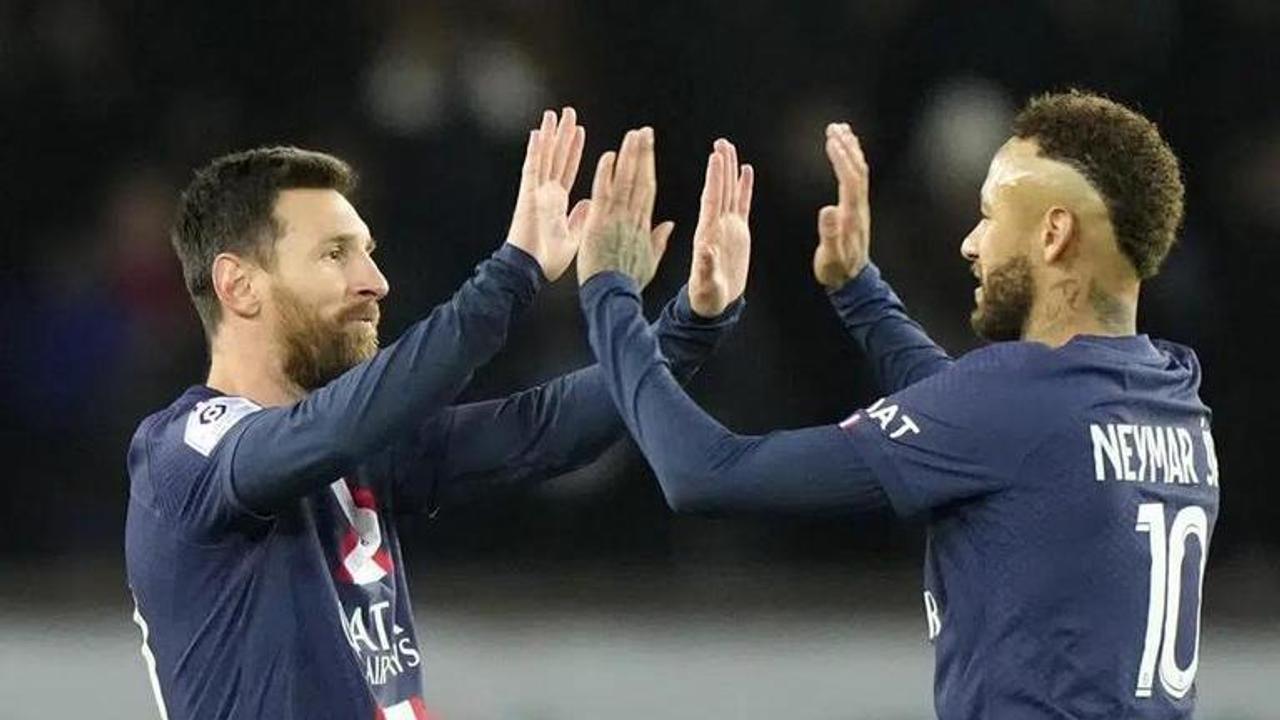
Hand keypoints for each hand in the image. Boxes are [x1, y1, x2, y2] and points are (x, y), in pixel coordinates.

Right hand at [506, 107, 588, 280]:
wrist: (530, 270)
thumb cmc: (548, 260)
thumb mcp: (572, 238)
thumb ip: (580, 219)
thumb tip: (589, 203)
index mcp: (557, 202)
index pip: (569, 170)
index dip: (575, 151)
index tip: (581, 132)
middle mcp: (546, 192)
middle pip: (556, 157)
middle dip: (563, 135)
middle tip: (569, 112)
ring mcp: (536, 192)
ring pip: (544, 157)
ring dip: (549, 136)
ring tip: (554, 114)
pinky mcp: (527, 195)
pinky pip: (532, 169)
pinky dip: (535, 151)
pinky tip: (538, 133)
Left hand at [576, 127, 673, 289]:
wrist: (612, 294)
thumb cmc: (628, 281)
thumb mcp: (649, 261)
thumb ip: (659, 240)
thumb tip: (669, 224)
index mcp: (643, 225)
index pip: (648, 188)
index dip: (649, 166)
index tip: (650, 149)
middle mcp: (632, 217)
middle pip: (640, 179)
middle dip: (643, 154)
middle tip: (644, 131)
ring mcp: (616, 218)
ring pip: (624, 181)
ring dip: (628, 156)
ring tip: (632, 135)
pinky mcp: (599, 222)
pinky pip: (603, 193)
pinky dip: (606, 175)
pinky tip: (609, 156)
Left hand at [688, 138, 753, 316]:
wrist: (714, 304)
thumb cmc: (706, 296)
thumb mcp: (705, 283)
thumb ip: (706, 267)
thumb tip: (706, 250)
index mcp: (707, 234)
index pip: (711, 200)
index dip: (714, 179)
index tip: (714, 158)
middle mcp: (716, 225)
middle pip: (721, 189)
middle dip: (721, 166)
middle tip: (721, 142)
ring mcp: (728, 227)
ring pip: (731, 192)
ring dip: (730, 170)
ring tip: (729, 147)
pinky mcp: (738, 232)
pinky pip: (742, 204)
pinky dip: (744, 187)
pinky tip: (746, 171)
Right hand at [813, 123, 871, 288]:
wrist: (852, 280)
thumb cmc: (837, 269)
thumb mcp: (830, 255)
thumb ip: (830, 233)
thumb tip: (828, 209)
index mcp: (851, 214)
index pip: (849, 179)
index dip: (841, 159)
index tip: (831, 140)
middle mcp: (859, 207)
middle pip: (857, 170)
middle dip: (847, 147)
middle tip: (834, 127)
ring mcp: (859, 207)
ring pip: (859, 171)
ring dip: (851, 150)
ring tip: (841, 130)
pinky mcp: (856, 209)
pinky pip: (857, 179)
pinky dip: (852, 161)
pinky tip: (845, 153)